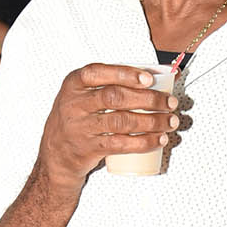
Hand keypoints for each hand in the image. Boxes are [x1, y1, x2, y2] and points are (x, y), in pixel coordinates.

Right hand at [38, 62, 179, 184]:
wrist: (56, 154)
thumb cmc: (78, 117)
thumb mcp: (82, 95)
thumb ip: (110, 83)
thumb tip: (158, 74)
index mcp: (74, 84)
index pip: (98, 72)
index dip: (125, 74)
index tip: (149, 79)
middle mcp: (74, 104)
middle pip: (114, 97)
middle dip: (148, 99)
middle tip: (170, 102)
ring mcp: (81, 127)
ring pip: (121, 122)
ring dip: (152, 122)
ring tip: (170, 121)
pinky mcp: (89, 148)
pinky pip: (121, 144)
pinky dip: (143, 142)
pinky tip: (159, 139)